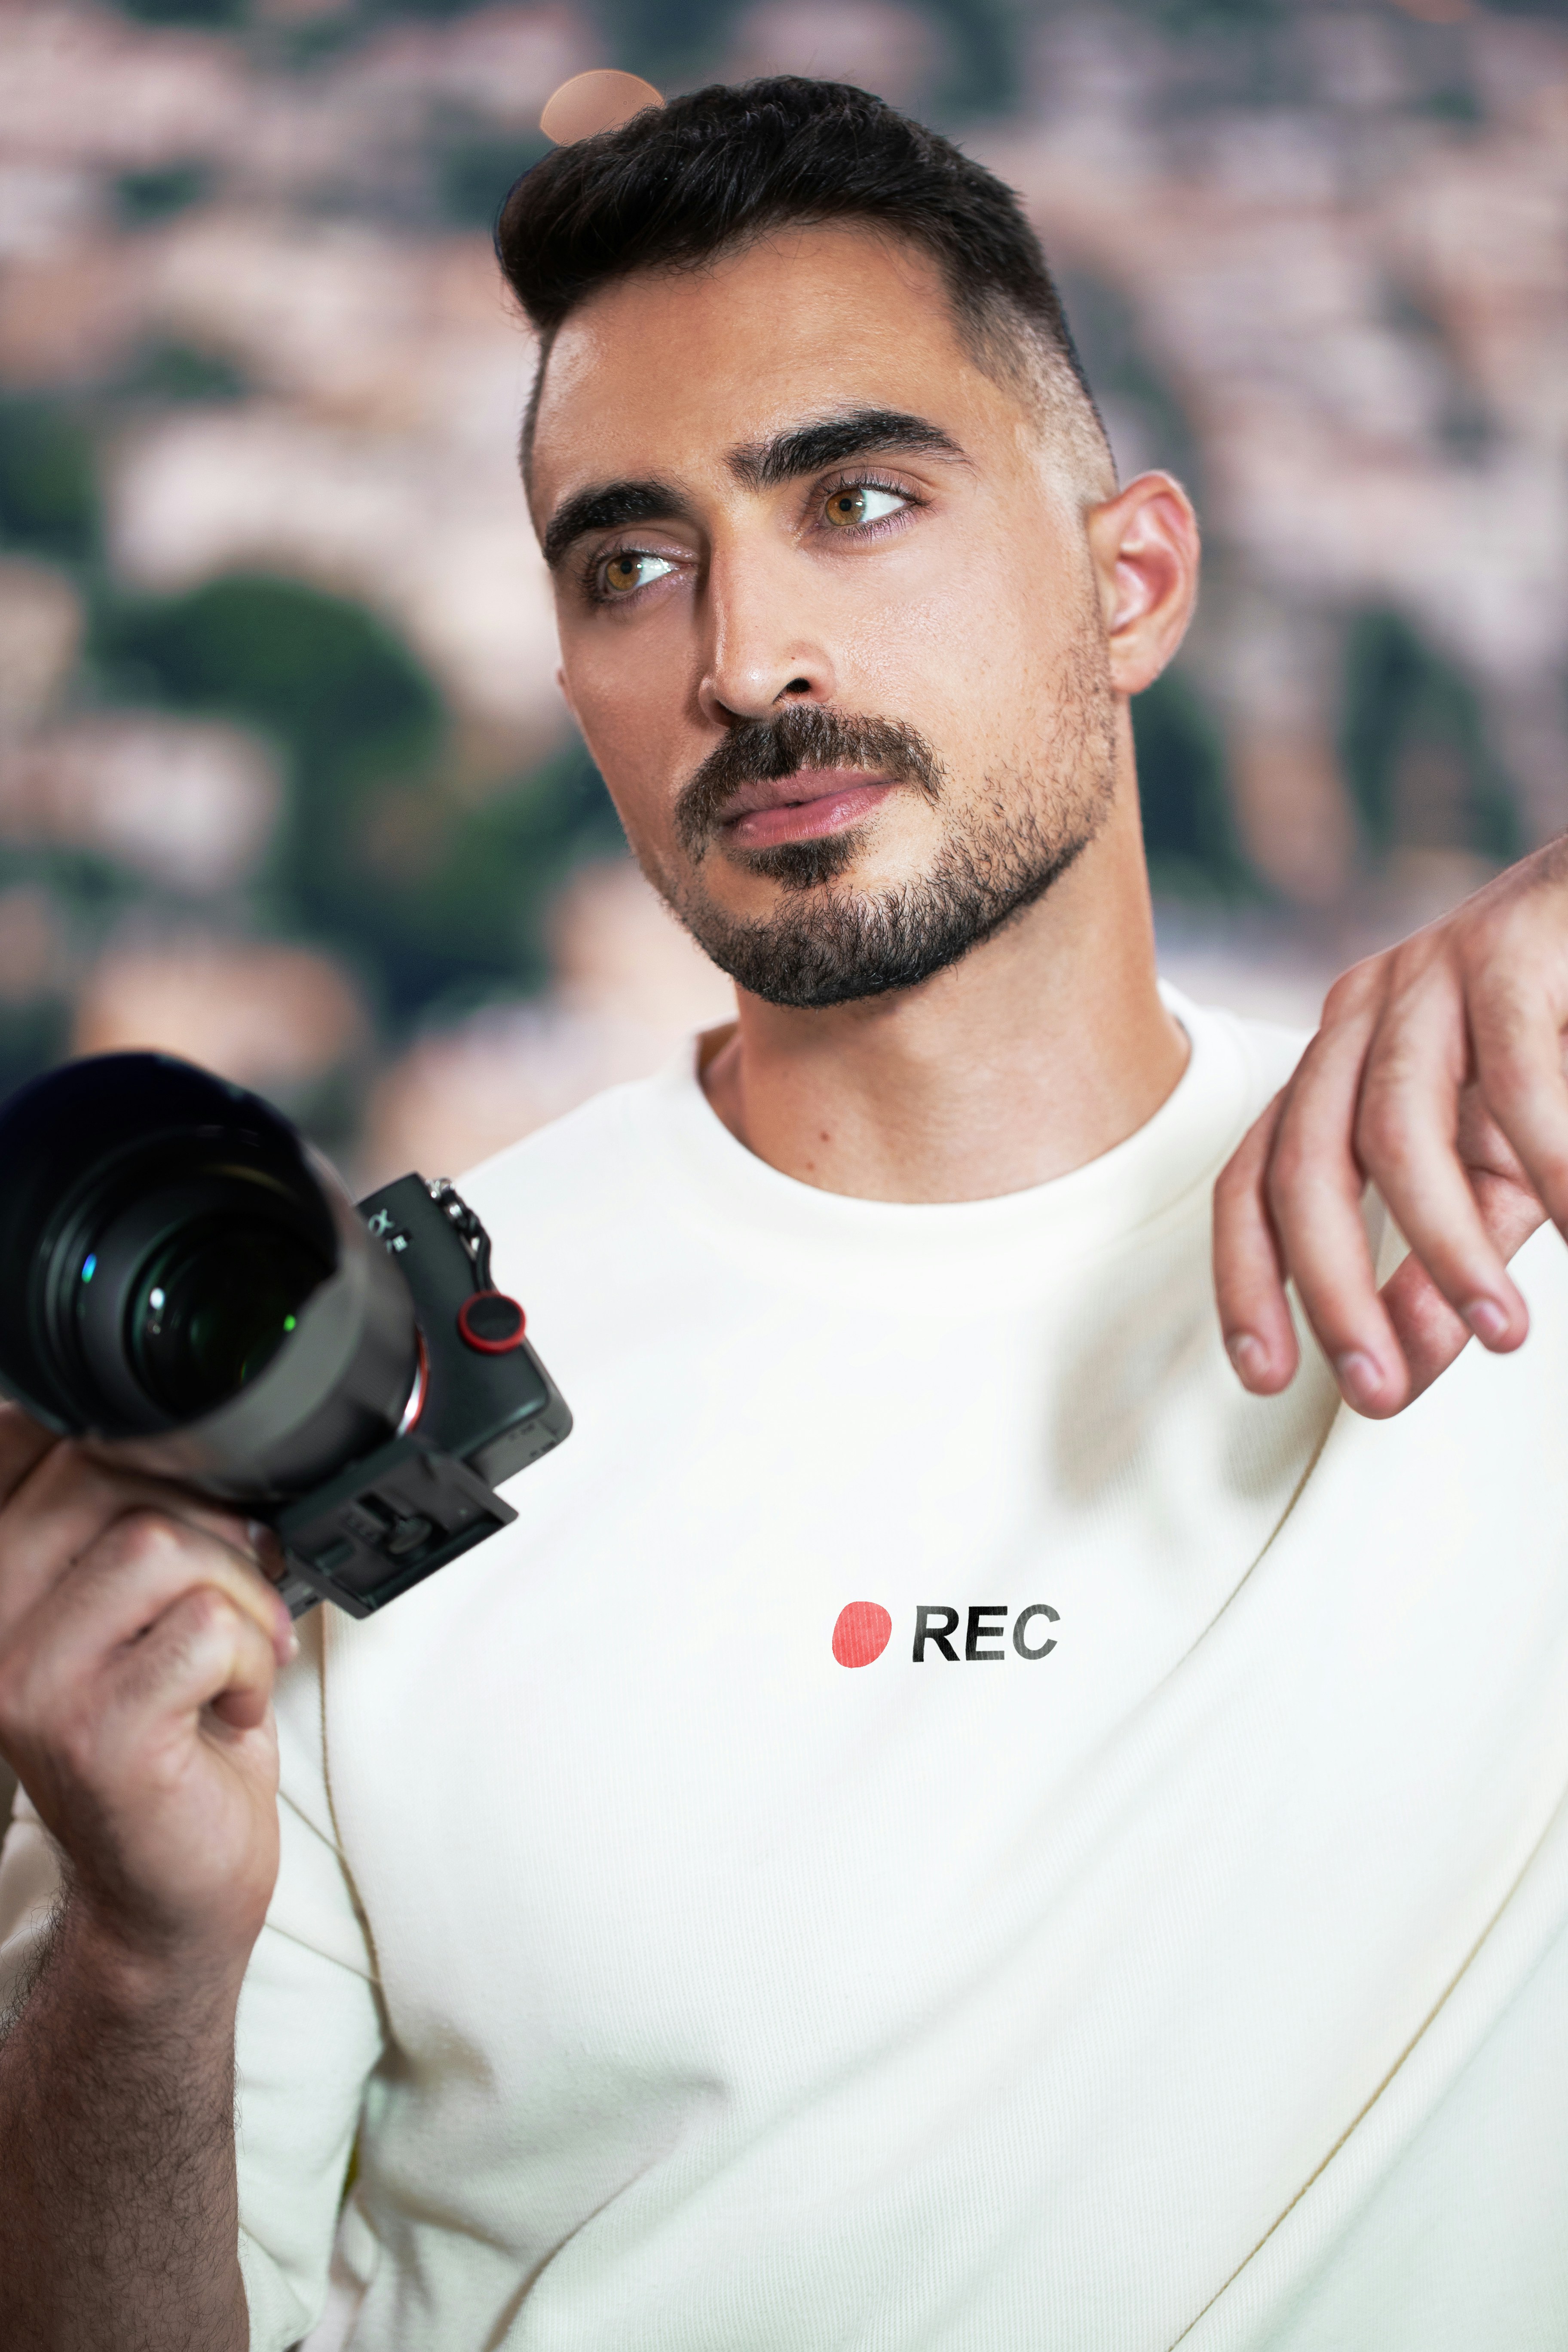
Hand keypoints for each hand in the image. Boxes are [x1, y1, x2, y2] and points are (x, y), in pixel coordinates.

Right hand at [0, 1407, 294, 1980]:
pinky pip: (206, 1631)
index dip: (139, 1451)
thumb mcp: (135, 1603)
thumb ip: (125, 1514)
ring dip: (237, 1598)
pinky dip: (251, 1663)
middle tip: (231, 1604)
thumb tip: (179, 1424)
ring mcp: (29, 1678)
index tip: (185, 1511)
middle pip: (110, 1476)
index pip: (41, 1438)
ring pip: (163, 1546)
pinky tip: (228, 1708)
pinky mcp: (93, 1730)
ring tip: (232, 1662)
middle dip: (208, 1529)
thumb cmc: (170, 1731)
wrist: (170, 1880)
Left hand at [1214, 837, 1567, 1416]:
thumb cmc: (1564, 1049)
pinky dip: (1554, 1164)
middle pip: (1303, 1166)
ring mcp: (1429, 973)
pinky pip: (1517, 1077)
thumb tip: (1397, 1370)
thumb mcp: (1496, 1175)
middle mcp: (1360, 1015)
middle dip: (1332, 1289)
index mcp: (1337, 1065)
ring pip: (1395, 1129)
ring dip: (1445, 1247)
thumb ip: (1441, 1266)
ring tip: (1503, 1333)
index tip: (1263, 1376)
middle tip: (1374, 1389)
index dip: (1247, 1280)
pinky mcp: (1511, 944)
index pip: (1254, 1181)